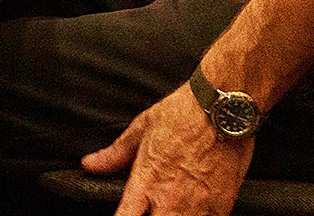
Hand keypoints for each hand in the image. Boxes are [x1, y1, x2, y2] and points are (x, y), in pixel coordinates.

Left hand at [82, 84, 254, 215]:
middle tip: (152, 209)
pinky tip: (194, 209)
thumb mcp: (143, 128)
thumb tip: (90, 164)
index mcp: (145, 182)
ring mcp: (196, 207)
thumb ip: (115, 154)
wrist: (224, 107)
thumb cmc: (183, 113)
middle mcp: (169, 200)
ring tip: (173, 208)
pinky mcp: (221, 207)